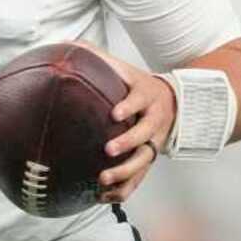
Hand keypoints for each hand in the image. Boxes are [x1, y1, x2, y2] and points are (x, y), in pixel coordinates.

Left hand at [75, 46, 174, 203]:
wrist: (174, 103)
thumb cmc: (137, 85)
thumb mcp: (124, 69)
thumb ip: (98, 57)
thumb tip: (66, 43)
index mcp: (146, 96)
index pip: (140, 100)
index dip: (130, 106)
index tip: (115, 112)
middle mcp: (154, 121)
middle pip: (145, 134)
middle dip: (128, 143)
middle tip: (108, 151)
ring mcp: (154, 142)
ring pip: (144, 161)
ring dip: (125, 172)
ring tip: (103, 179)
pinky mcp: (150, 158)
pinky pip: (140, 178)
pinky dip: (124, 189)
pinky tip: (103, 198)